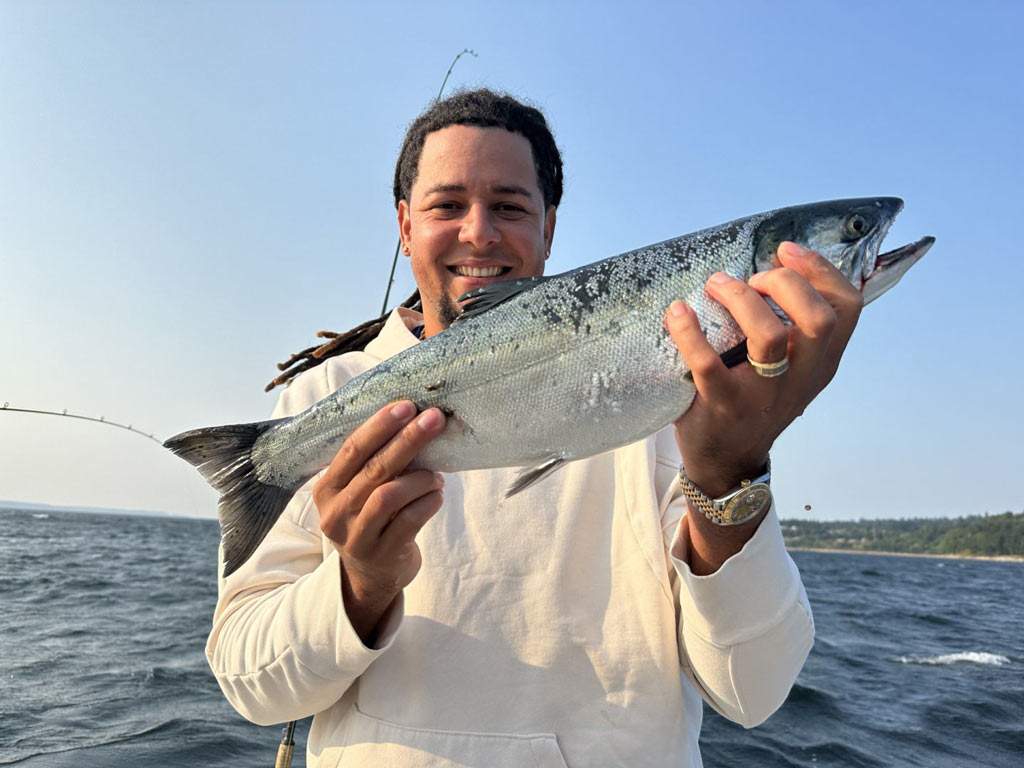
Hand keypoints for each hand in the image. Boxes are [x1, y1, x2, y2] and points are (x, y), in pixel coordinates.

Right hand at [313, 400, 445, 642]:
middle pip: (374, 469)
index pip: (352, 450)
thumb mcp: (360, 492)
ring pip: (389, 495)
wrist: (371, 576)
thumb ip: (375, 463)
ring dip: (420, 478)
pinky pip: (409, 520)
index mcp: (327, 489)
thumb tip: (415, 420)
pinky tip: (437, 495)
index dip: (380, 425)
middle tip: (435, 419)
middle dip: (408, 440)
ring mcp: (356, 537)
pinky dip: (428, 502)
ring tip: (438, 475)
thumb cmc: (372, 519)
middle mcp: (335, 513)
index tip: (407, 405)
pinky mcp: (382, 555)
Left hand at [664, 242, 862, 570]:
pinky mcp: (723, 406)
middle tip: (752, 278)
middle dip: (786, 284)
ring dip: (740, 300)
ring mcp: (763, 395)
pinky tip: (677, 312)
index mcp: (822, 363)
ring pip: (769, 336)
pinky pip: (708, 364)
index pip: (847, 308)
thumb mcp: (790, 369)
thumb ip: (794, 329)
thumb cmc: (754, 399)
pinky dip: (689, 332)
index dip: (821, 271)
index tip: (785, 251)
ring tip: (716, 285)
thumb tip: (773, 264)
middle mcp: (801, 379)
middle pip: (818, 319)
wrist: (726, 460)